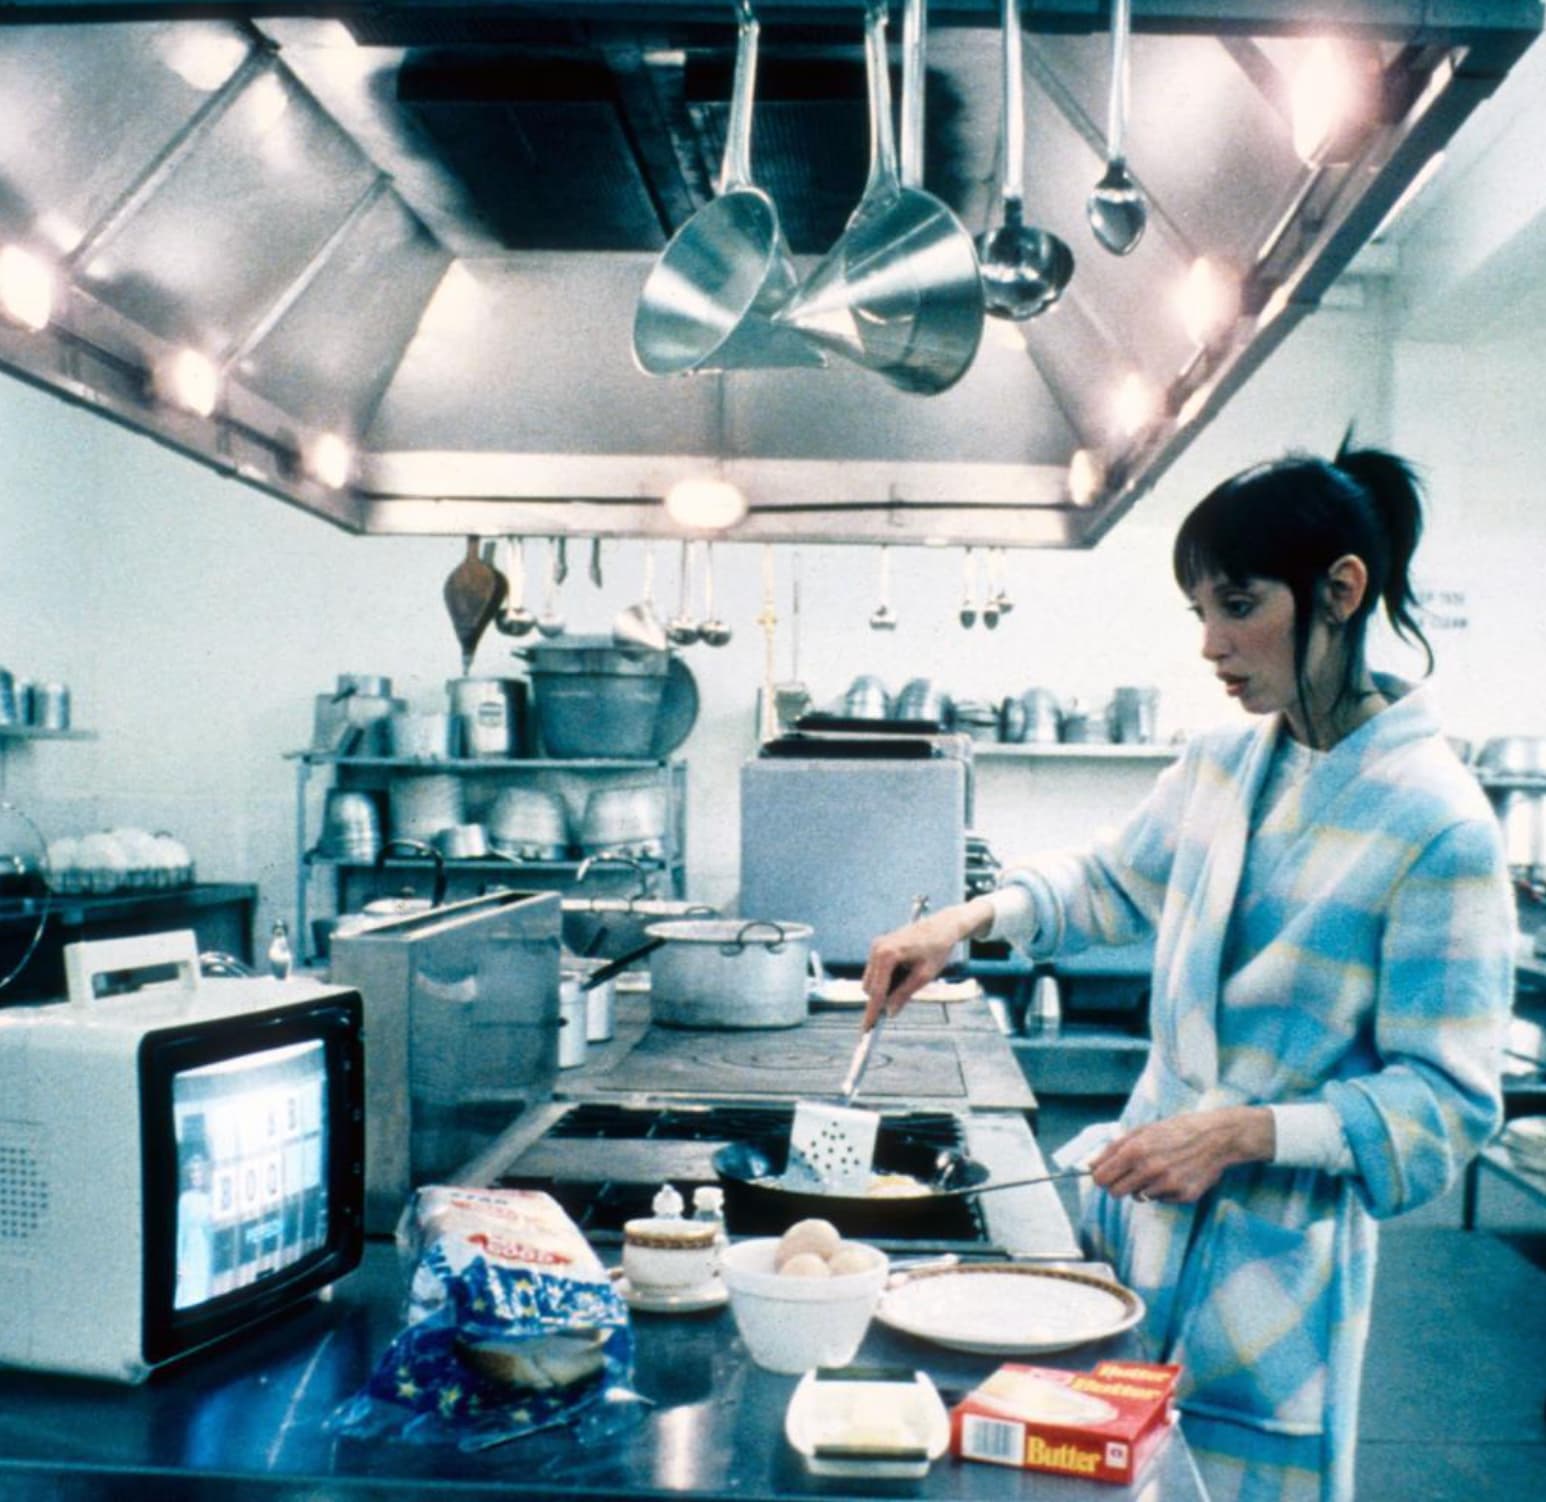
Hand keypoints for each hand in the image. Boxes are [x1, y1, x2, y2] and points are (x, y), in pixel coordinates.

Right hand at [860, 899, 992, 1027]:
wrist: (942, 925)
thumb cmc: (936, 949)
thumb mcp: (924, 975)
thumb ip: (904, 994)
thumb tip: (890, 1012)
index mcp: (887, 955)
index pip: (877, 991)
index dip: (872, 1012)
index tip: (866, 1029)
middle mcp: (877, 949)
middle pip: (871, 988)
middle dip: (883, 998)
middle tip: (906, 995)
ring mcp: (876, 946)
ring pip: (872, 981)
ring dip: (885, 988)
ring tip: (911, 976)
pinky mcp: (878, 946)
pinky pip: (876, 971)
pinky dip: (886, 978)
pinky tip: (906, 970)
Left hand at [1089, 1107, 1274, 1203]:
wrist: (1215, 1137)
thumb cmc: (1175, 1130)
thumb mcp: (1141, 1131)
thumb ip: (1113, 1148)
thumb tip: (1090, 1165)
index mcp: (1135, 1150)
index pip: (1101, 1178)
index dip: (1100, 1177)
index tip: (1106, 1176)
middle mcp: (1149, 1169)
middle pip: (1115, 1193)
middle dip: (1117, 1186)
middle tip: (1128, 1177)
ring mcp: (1167, 1185)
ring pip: (1138, 1197)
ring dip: (1142, 1187)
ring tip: (1157, 1171)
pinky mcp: (1183, 1196)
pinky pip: (1160, 1200)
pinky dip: (1162, 1191)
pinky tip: (1174, 1175)